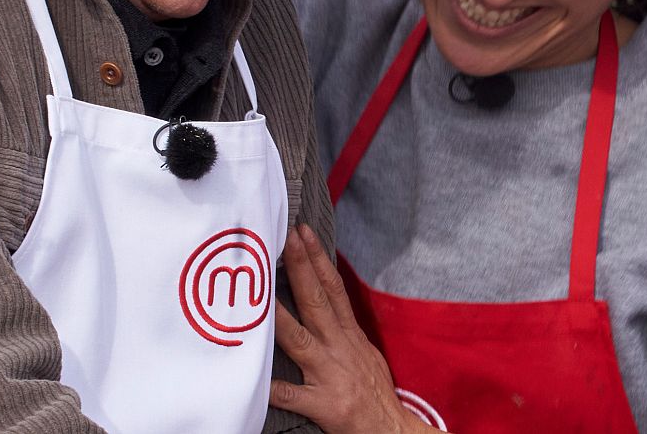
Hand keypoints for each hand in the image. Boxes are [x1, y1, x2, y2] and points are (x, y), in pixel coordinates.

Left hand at [269, 225, 434, 432]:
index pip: (333, 289)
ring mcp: (329, 374)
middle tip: (286, 240)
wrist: (391, 430)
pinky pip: (292, 395)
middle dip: (300, 269)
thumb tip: (325, 302)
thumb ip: (342, 328)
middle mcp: (338, 348)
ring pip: (299, 340)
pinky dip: (274, 387)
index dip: (318, 259)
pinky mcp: (323, 404)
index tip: (303, 233)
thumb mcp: (364, 351)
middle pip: (316, 302)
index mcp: (349, 335)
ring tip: (259, 296)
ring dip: (279, 318)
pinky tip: (256, 379)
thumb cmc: (374, 392)